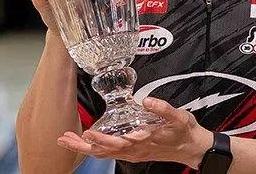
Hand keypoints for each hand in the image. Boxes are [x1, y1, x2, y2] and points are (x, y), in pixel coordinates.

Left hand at [56, 97, 214, 168]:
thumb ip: (163, 109)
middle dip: (82, 145)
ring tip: (66, 140)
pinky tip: (85, 144)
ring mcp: (132, 153)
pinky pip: (109, 154)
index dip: (101, 139)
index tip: (87, 133)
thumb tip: (147, 101)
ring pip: (103, 153)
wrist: (192, 148)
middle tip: (64, 138)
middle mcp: (135, 149)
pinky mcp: (132, 152)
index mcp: (144, 141)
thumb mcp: (179, 118)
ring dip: (84, 148)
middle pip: (104, 150)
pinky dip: (94, 149)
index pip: (118, 143)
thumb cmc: (184, 132)